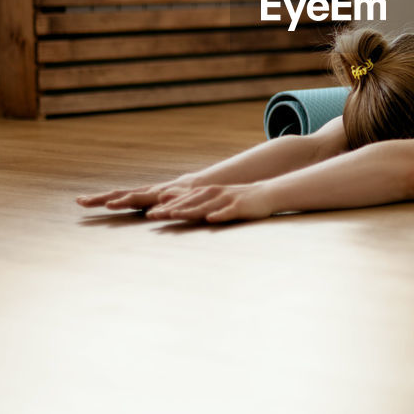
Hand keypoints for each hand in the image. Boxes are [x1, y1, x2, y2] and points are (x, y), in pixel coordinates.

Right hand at [76, 176, 194, 210]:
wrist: (192, 186)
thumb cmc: (190, 195)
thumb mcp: (185, 198)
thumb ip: (174, 199)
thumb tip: (162, 200)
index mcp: (155, 194)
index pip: (136, 198)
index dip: (123, 202)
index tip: (109, 205)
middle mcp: (144, 192)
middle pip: (120, 194)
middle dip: (100, 198)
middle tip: (81, 201)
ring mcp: (140, 193)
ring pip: (117, 194)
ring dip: (99, 198)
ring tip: (80, 200)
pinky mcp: (139, 196)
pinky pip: (120, 197)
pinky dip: (106, 198)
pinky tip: (94, 201)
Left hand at [146, 182, 274, 223]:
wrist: (265, 193)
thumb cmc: (237, 200)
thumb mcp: (214, 200)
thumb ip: (196, 204)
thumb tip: (174, 209)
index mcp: (206, 193)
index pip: (182, 201)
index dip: (165, 207)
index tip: (148, 214)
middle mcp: (213, 194)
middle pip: (188, 203)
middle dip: (169, 209)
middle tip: (151, 216)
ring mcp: (225, 200)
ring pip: (204, 206)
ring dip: (189, 211)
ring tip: (174, 215)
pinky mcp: (239, 206)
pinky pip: (228, 212)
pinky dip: (219, 215)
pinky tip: (211, 220)